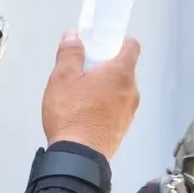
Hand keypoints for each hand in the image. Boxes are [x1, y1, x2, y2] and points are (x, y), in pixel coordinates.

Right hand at [41, 29, 140, 160]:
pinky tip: (86, 114)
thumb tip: (73, 35)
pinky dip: (106, 105)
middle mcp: (131, 90)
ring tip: (81, 96)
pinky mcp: (123, 128)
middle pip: (124, 69)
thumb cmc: (70, 115)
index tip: (101, 45)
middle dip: (106, 66)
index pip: (131, 45)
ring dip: (105, 88)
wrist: (78, 157)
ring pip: (121, 90)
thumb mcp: (62, 78)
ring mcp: (130, 111)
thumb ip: (69, 53)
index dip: (117, 41)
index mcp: (120, 73)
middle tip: (84, 72)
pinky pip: (117, 108)